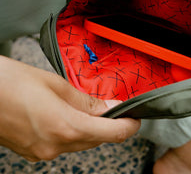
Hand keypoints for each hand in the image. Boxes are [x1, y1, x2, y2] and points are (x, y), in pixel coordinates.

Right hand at [0, 56, 139, 160]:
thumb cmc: (11, 82)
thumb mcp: (56, 84)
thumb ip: (86, 100)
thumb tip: (109, 107)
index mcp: (65, 127)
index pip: (112, 134)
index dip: (129, 126)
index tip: (135, 117)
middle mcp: (55, 146)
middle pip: (97, 139)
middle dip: (110, 125)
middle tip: (113, 107)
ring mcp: (42, 152)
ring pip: (81, 142)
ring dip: (91, 128)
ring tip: (90, 108)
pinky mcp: (33, 152)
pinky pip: (64, 144)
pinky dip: (73, 131)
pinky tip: (68, 115)